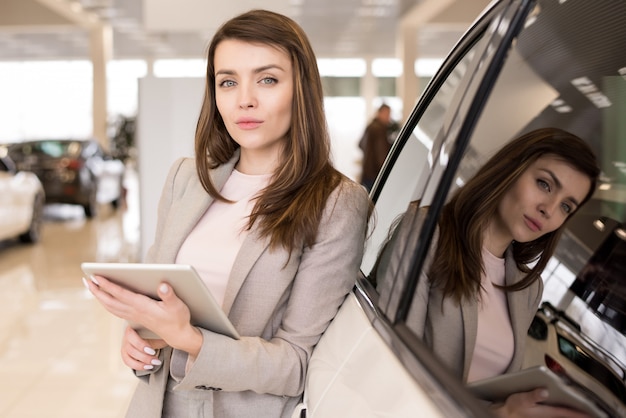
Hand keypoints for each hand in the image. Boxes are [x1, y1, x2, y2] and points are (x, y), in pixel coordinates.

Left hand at [84, 275, 202, 355]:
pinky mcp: (135, 318)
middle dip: (97, 291)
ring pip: (111, 307)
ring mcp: (134, 316)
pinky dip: (106, 303)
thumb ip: (169, 295)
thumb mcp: (177, 306)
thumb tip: (162, 285)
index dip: (108, 285)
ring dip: (99, 297)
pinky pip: (115, 310)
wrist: (178, 335)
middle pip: (110, 301)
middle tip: (86, 280)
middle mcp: (135, 312)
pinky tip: (105, 298)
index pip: (121, 294)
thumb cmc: (178, 319)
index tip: (96, 276)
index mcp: (143, 307)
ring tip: (91, 287)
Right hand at [121, 326, 166, 370]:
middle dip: (144, 357)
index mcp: (133, 326)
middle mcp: (127, 336)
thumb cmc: (155, 330)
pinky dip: (138, 366)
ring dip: (141, 362)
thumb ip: (160, 330)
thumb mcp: (158, 329)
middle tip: (156, 360)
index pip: (131, 336)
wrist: (152, 333)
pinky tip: (148, 367)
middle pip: (130, 348)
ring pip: (128, 356)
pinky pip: (128, 362)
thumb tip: (172, 334)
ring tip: (154, 364)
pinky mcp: (126, 354)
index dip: (141, 345)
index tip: (152, 351)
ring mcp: (125, 345)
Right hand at [491, 388, 592, 417]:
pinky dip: (564, 413)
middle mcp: (548, 415)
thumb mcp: (520, 399)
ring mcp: (546, 415)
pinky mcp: (542, 414)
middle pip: (567, 415)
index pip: (568, 413)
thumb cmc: (512, 407)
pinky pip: (557, 414)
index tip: (594, 414)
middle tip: (591, 414)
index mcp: (546, 412)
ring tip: (582, 411)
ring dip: (571, 414)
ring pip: (562, 415)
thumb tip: (544, 390)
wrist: (503, 415)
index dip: (580, 413)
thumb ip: (532, 395)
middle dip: (578, 415)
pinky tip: (564, 408)